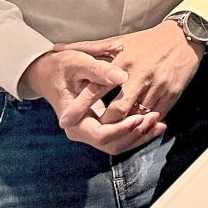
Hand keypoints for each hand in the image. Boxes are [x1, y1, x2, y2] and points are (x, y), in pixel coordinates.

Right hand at [22, 50, 162, 154]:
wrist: (49, 71)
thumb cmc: (62, 66)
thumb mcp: (77, 63)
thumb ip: (98, 70)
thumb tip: (120, 76)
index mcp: (74, 120)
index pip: (101, 134)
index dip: (122, 128)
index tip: (141, 116)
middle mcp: (82, 130)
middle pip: (113, 144)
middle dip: (135, 134)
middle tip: (155, 117)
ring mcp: (91, 130)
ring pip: (119, 144)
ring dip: (139, 135)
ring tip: (159, 121)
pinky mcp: (100, 126)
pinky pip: (121, 136)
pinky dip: (137, 132)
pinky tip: (154, 122)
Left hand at [58, 20, 202, 126]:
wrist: (184, 37)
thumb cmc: (149, 41)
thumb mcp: (120, 41)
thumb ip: (90, 48)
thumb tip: (59, 48)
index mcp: (123, 62)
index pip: (97, 89)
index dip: (80, 107)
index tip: (65, 121)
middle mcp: (140, 76)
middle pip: (117, 110)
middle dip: (103, 124)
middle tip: (93, 129)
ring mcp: (157, 86)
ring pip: (136, 117)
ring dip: (124, 126)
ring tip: (113, 130)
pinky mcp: (172, 94)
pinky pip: (155, 116)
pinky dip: (143, 123)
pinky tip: (135, 124)